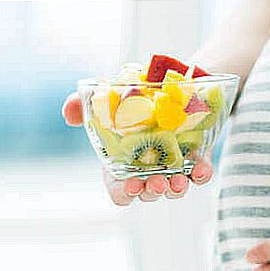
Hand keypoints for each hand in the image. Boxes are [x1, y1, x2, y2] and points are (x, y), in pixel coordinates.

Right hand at [62, 93, 212, 205]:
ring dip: (176, 188)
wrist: (170, 77)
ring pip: (173, 189)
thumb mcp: (107, 96)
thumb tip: (68, 113)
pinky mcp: (195, 158)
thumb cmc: (132, 94)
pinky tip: (201, 169)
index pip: (119, 190)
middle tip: (156, 183)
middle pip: (147, 193)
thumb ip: (83, 105)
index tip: (130, 186)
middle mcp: (146, 169)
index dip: (123, 193)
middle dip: (152, 191)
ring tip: (179, 180)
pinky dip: (201, 174)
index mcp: (120, 161)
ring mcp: (172, 166)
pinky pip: (199, 173)